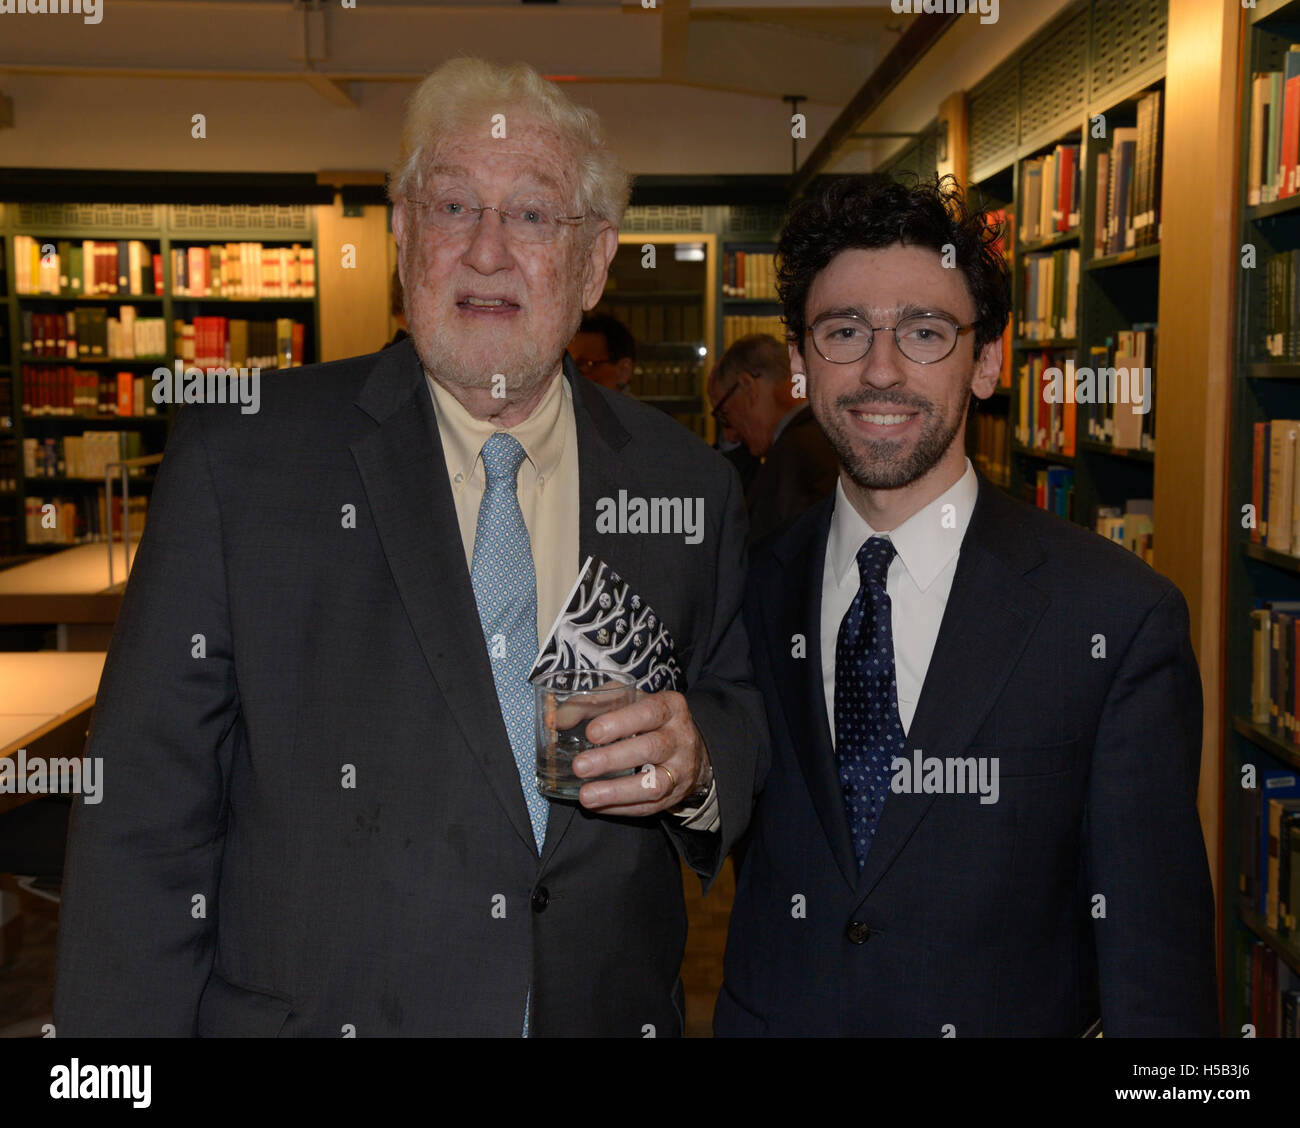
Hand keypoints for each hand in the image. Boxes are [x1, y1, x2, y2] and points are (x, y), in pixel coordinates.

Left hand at [571, 690, 709, 816]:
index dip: (620, 723)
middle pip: (651, 748)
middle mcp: (681, 737)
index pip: (648, 712)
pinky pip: (649, 806)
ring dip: (617, 792)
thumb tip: (556, 720)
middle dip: (612, 759)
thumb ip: (591, 704)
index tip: (591, 733)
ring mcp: (681, 770)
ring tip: (586, 795)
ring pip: (654, 784)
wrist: (691, 748)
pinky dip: (621, 808)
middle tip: (580, 766)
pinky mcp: (674, 795)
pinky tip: (598, 806)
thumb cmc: (648, 719)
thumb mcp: (626, 700)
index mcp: (670, 707)